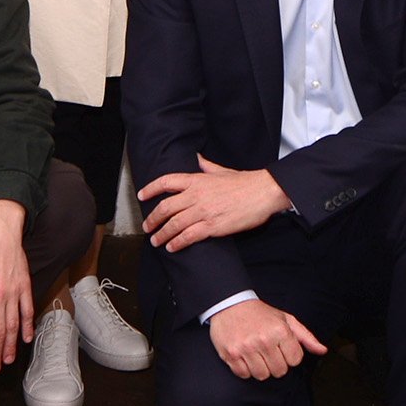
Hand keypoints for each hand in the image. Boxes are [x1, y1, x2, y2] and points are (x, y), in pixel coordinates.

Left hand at [139, 156, 289, 251]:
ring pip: (173, 225)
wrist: (263, 193)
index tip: (142, 196)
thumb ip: (206, 166)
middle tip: (147, 227)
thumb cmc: (245, 183)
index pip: (166, 182)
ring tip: (156, 241)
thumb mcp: (221, 171)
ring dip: (161, 235)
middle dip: (152, 219)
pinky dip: (177, 243)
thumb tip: (198, 159)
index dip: (150, 189)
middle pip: (165, 208)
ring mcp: (203, 211)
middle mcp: (196, 195)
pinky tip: (172, 247)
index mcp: (197, 180)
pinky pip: (188, 236)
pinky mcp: (212, 226)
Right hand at [207, 298, 327, 379]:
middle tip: (269, 352)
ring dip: (261, 368)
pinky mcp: (231, 354)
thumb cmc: (261, 314)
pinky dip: (245, 369)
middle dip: (276, 364)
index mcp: (280, 331)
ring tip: (257, 355)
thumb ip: (306, 337)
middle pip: (280, 371)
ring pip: (262, 375)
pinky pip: (244, 375)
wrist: (230, 304)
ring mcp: (246, 348)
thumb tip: (322, 350)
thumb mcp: (286, 320)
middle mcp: (264, 340)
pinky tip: (245, 357)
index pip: (295, 360)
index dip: (289, 356)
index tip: (281, 348)